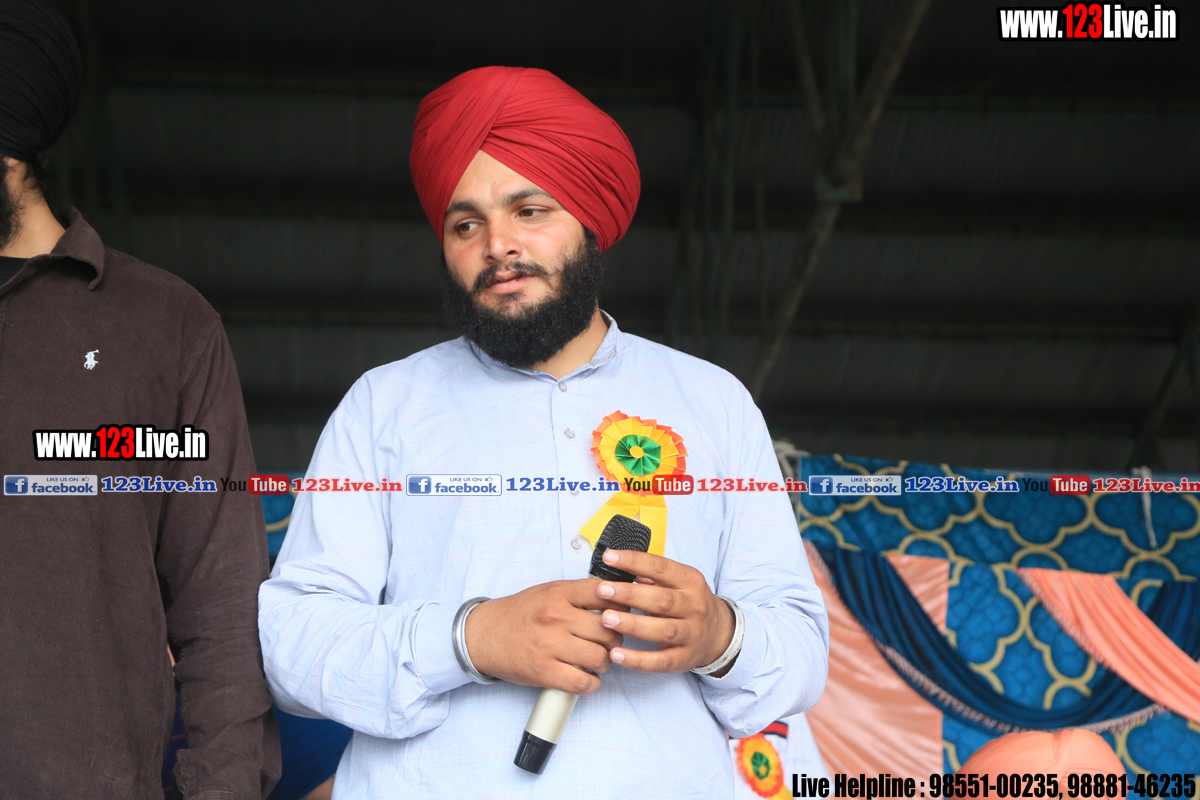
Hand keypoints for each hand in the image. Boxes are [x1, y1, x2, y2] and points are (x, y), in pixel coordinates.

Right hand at [464, 580, 627, 694]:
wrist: (483, 634)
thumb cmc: (519, 614)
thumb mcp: (548, 592)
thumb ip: (579, 594)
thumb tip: (615, 598)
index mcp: (559, 593)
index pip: (606, 594)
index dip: (621, 606)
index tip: (622, 614)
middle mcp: (556, 617)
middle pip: (609, 630)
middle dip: (615, 640)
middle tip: (608, 643)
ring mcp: (550, 645)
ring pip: (600, 658)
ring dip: (605, 663)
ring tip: (596, 661)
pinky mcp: (544, 672)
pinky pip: (583, 682)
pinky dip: (591, 684)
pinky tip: (586, 678)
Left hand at [594, 550, 735, 674]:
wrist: (718, 634)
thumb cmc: (688, 603)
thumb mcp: (679, 583)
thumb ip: (652, 576)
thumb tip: (620, 568)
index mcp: (690, 581)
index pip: (661, 567)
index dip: (634, 561)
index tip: (609, 558)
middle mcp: (694, 606)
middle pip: (662, 600)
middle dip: (630, 594)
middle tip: (602, 590)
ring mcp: (692, 633)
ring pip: (662, 630)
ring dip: (632, 625)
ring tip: (606, 619)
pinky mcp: (685, 658)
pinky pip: (661, 661)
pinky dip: (638, 660)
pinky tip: (616, 654)